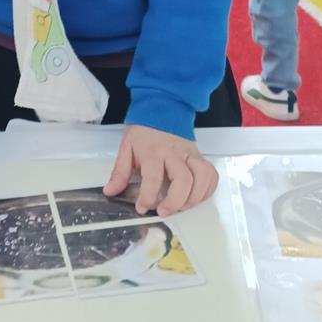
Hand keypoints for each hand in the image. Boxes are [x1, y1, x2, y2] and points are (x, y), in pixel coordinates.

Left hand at [104, 125, 218, 216]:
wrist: (163, 110)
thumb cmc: (144, 132)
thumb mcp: (126, 148)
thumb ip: (120, 172)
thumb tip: (110, 191)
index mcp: (154, 151)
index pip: (154, 177)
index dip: (148, 196)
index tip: (142, 207)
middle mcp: (175, 153)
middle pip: (183, 180)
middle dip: (175, 202)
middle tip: (163, 211)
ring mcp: (190, 154)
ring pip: (201, 178)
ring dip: (193, 198)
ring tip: (180, 207)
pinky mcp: (200, 157)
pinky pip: (211, 175)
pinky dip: (206, 191)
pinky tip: (194, 197)